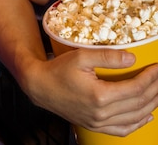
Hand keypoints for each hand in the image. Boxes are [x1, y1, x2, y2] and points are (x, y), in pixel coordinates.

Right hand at [26, 47, 157, 135]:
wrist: (40, 87)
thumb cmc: (59, 70)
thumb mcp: (82, 57)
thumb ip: (107, 57)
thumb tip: (132, 59)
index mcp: (100, 96)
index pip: (136, 88)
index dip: (151, 78)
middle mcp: (102, 113)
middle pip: (139, 103)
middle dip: (155, 89)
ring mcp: (99, 122)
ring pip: (134, 117)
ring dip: (151, 104)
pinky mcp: (95, 126)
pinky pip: (123, 129)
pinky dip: (138, 123)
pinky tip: (146, 115)